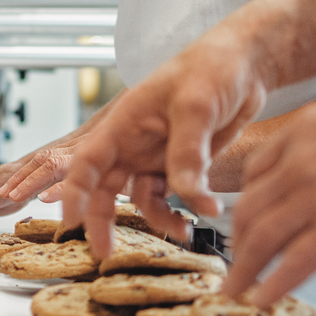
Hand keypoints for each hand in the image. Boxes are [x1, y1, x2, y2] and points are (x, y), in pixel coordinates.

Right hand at [58, 31, 270, 259]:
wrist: (244, 63)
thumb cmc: (211, 67)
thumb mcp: (196, 106)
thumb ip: (187, 153)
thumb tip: (188, 196)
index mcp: (124, 123)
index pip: (86, 163)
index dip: (73, 193)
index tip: (70, 222)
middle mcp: (134, 143)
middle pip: (104, 188)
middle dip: (101, 221)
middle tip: (105, 252)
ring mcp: (157, 155)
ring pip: (141, 198)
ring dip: (157, 219)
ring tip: (182, 234)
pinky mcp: (182, 164)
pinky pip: (174, 197)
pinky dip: (185, 210)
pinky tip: (205, 213)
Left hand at [225, 85, 315, 305]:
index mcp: (299, 135)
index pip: (255, 173)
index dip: (246, 202)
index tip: (245, 222)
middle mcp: (296, 164)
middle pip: (249, 209)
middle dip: (237, 241)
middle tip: (235, 262)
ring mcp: (315, 195)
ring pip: (262, 238)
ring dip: (244, 269)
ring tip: (234, 290)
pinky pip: (295, 261)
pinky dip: (273, 284)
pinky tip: (262, 299)